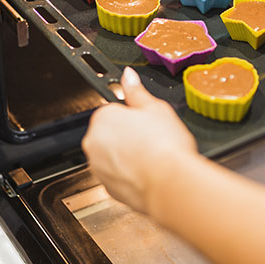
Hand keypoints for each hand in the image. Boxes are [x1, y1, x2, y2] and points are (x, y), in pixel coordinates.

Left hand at [81, 67, 197, 212]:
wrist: (170, 184)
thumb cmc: (165, 146)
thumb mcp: (156, 108)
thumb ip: (136, 91)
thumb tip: (128, 75)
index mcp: (103, 117)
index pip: (114, 111)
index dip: (134, 117)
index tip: (147, 124)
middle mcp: (94, 142)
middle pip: (111, 134)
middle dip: (128, 136)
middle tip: (152, 139)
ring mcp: (98, 167)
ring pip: (113, 156)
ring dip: (128, 156)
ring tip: (152, 157)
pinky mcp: (106, 188)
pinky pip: (117, 176)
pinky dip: (129, 175)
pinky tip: (148, 172)